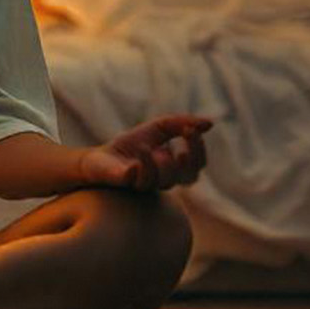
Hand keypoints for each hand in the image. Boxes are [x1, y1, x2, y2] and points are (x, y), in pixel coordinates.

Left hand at [78, 115, 212, 191]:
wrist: (97, 157)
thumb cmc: (130, 146)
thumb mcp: (158, 128)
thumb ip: (181, 123)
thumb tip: (211, 123)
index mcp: (173, 170)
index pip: (197, 166)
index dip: (199, 151)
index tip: (192, 130)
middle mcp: (162, 181)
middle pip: (188, 178)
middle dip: (189, 157)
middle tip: (185, 135)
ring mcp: (144, 184)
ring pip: (163, 181)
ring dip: (160, 161)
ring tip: (148, 145)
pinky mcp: (124, 183)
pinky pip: (136, 180)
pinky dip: (140, 167)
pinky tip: (136, 159)